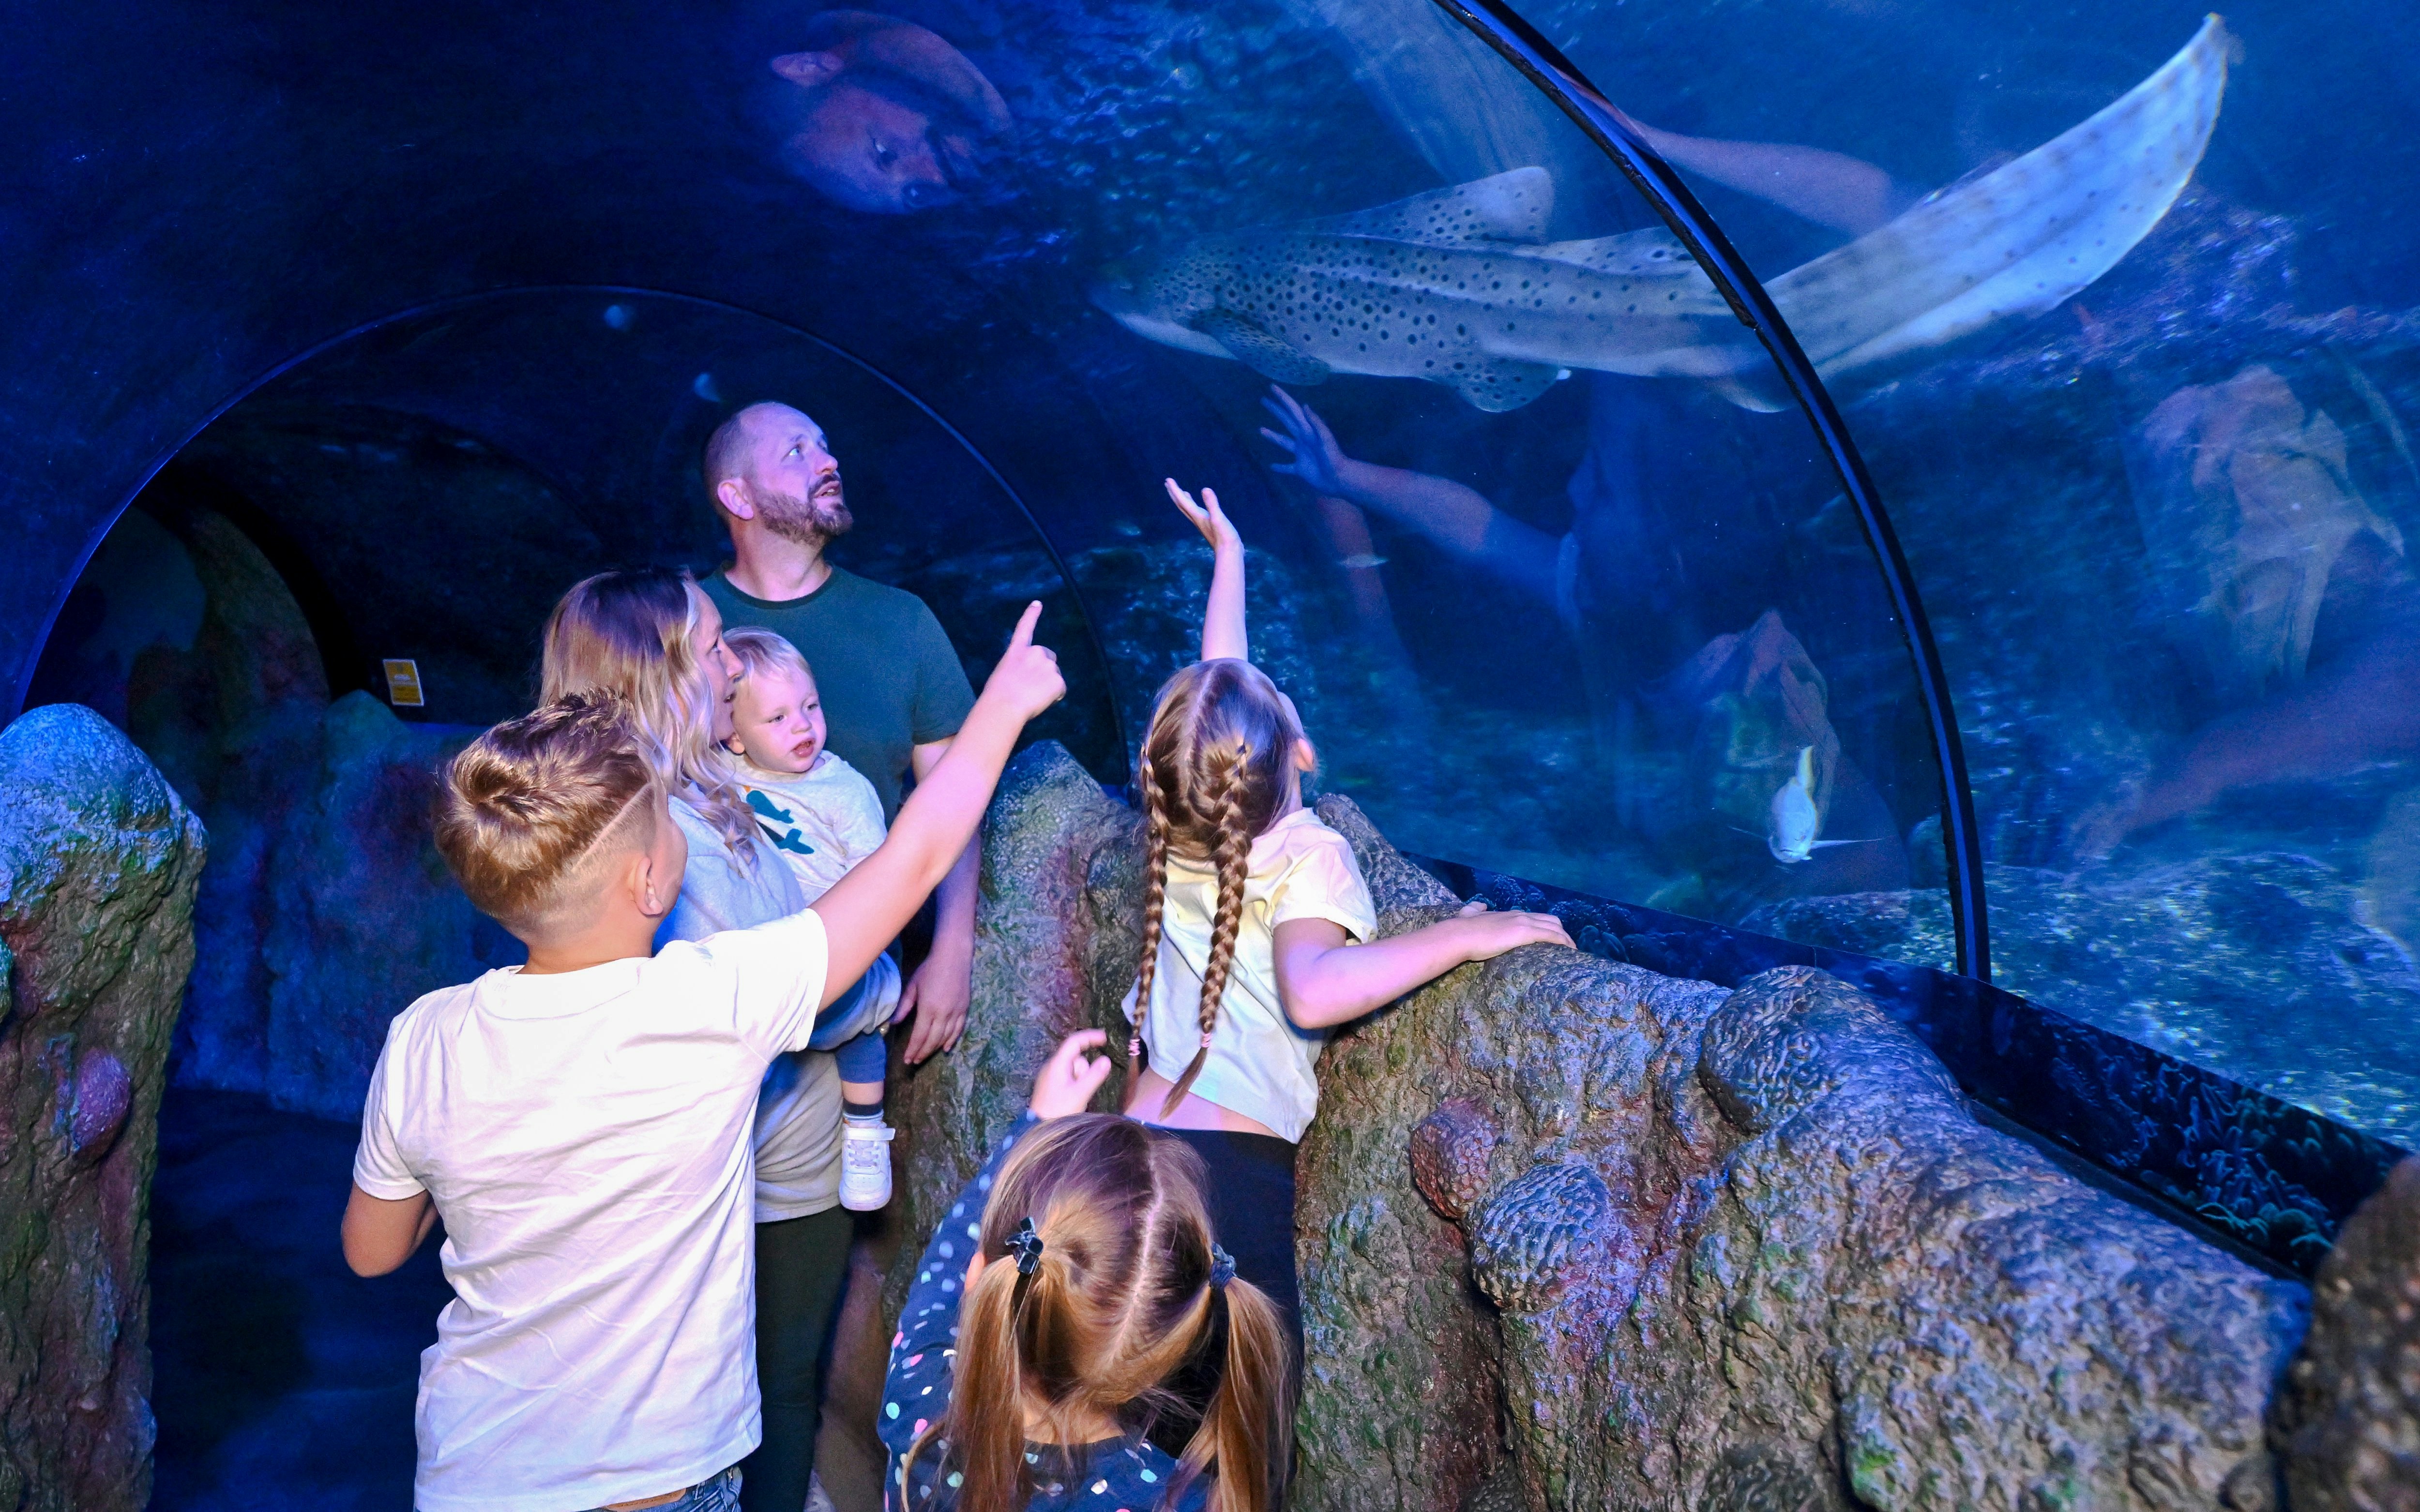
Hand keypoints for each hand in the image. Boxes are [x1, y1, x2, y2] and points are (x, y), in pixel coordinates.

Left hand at [897, 945, 970, 1062]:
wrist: (954, 956)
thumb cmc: (930, 969)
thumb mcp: (913, 986)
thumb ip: (904, 1006)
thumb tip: (893, 1023)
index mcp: (928, 1008)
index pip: (920, 1036)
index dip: (913, 1049)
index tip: (907, 1059)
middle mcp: (944, 1014)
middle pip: (932, 1040)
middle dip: (922, 1052)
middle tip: (914, 1061)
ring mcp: (956, 1012)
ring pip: (946, 1037)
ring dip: (935, 1049)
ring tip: (926, 1056)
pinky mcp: (965, 1009)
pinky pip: (959, 1029)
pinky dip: (952, 1040)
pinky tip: (945, 1048)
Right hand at [979, 601, 1064, 720]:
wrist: (1005, 706)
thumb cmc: (997, 695)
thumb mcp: (1004, 673)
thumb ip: (1019, 669)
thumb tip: (1030, 680)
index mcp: (1017, 650)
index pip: (1025, 628)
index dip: (1031, 615)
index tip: (1038, 603)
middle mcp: (1035, 652)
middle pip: (1048, 658)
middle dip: (1044, 669)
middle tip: (1031, 687)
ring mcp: (1049, 665)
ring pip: (1054, 676)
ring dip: (1047, 686)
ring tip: (1031, 697)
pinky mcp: (1058, 680)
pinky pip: (1060, 691)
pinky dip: (1053, 697)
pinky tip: (1039, 701)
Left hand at [1028, 1029, 1113, 1118]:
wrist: (1038, 1128)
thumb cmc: (1058, 1111)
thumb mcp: (1080, 1093)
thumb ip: (1095, 1076)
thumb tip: (1106, 1060)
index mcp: (1057, 1064)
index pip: (1074, 1041)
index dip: (1090, 1037)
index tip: (1105, 1038)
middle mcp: (1052, 1066)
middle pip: (1076, 1058)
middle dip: (1084, 1070)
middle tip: (1082, 1089)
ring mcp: (1050, 1076)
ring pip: (1073, 1069)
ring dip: (1080, 1079)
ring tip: (1075, 1097)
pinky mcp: (1050, 1085)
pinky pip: (1068, 1077)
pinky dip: (1075, 1084)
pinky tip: (1072, 1098)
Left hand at [1165, 478, 1241, 554]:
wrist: (1229, 553)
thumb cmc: (1225, 537)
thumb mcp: (1219, 518)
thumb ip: (1212, 504)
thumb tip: (1205, 489)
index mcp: (1197, 516)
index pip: (1183, 500)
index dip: (1175, 489)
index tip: (1168, 479)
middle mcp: (1197, 519)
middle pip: (1181, 505)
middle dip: (1174, 493)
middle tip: (1167, 483)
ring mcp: (1202, 523)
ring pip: (1188, 509)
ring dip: (1183, 499)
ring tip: (1181, 492)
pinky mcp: (1208, 526)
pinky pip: (1197, 513)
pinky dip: (1194, 506)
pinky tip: (1198, 506)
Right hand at [1260, 385, 1352, 496]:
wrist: (1339, 477)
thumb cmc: (1333, 457)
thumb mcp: (1325, 437)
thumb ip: (1316, 422)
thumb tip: (1304, 405)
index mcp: (1307, 430)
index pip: (1293, 410)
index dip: (1283, 398)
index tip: (1272, 387)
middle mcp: (1302, 439)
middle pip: (1286, 421)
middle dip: (1275, 410)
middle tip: (1263, 400)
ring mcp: (1300, 453)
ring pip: (1283, 442)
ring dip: (1272, 436)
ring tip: (1260, 429)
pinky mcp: (1300, 468)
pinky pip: (1287, 467)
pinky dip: (1280, 467)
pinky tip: (1271, 467)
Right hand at [1447, 899, 1573, 961]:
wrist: (1459, 934)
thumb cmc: (1462, 928)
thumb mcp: (1469, 914)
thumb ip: (1475, 909)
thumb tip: (1480, 906)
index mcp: (1510, 914)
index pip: (1537, 917)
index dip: (1548, 927)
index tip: (1554, 939)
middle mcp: (1520, 915)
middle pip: (1551, 920)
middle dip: (1562, 933)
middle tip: (1566, 949)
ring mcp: (1523, 922)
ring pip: (1555, 927)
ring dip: (1566, 939)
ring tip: (1571, 953)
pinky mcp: (1524, 932)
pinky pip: (1551, 935)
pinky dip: (1562, 942)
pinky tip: (1568, 951)